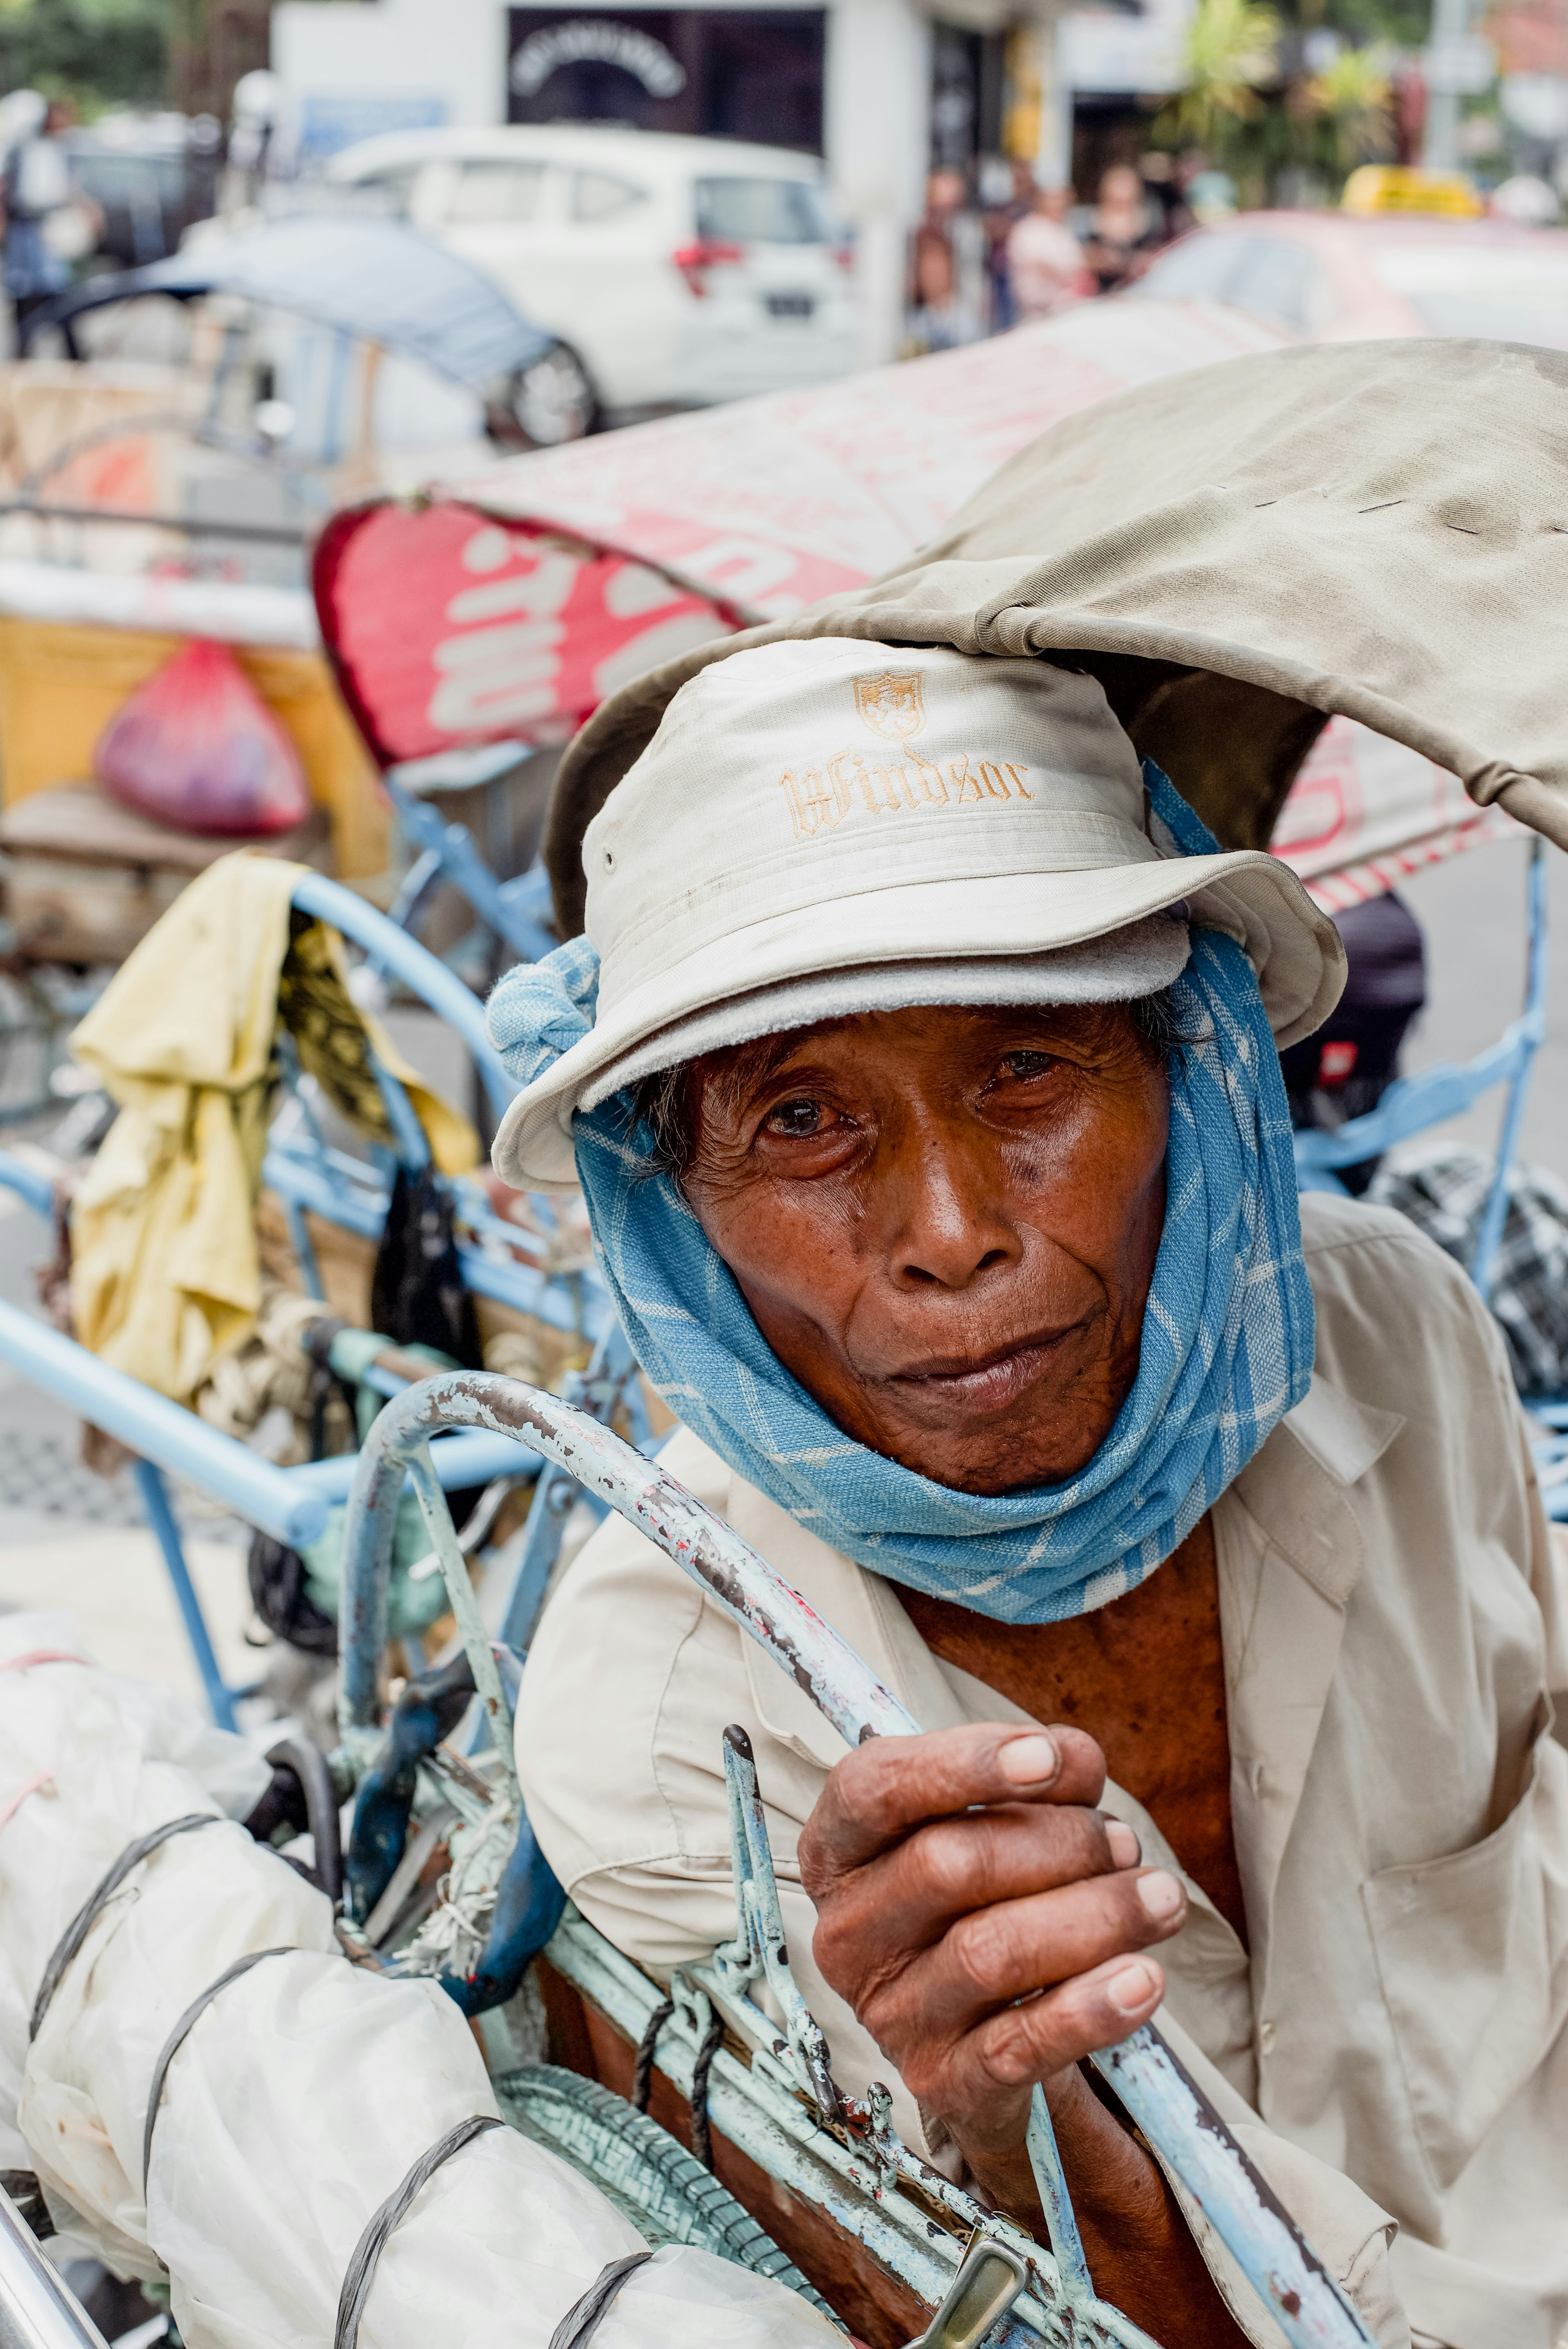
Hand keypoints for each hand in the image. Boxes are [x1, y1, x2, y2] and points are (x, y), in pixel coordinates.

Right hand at [798, 1721, 1175, 2158]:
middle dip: (1059, 1843)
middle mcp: (847, 1933)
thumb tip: (1076, 1761)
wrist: (974, 2032)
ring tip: (1161, 1898)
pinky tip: (1144, 1978)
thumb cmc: (978, 1899)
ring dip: (1095, 1917)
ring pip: (992, 1952)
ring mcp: (890, 2014)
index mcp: (838, 1852)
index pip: (873, 1789)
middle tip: (1123, 1841)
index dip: (963, 1764)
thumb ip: (1027, 1780)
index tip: (1049, 1755)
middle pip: (949, 1865)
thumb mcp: (985, 1825)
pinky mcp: (943, 2081)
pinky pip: (1021, 2045)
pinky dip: (1090, 2009)